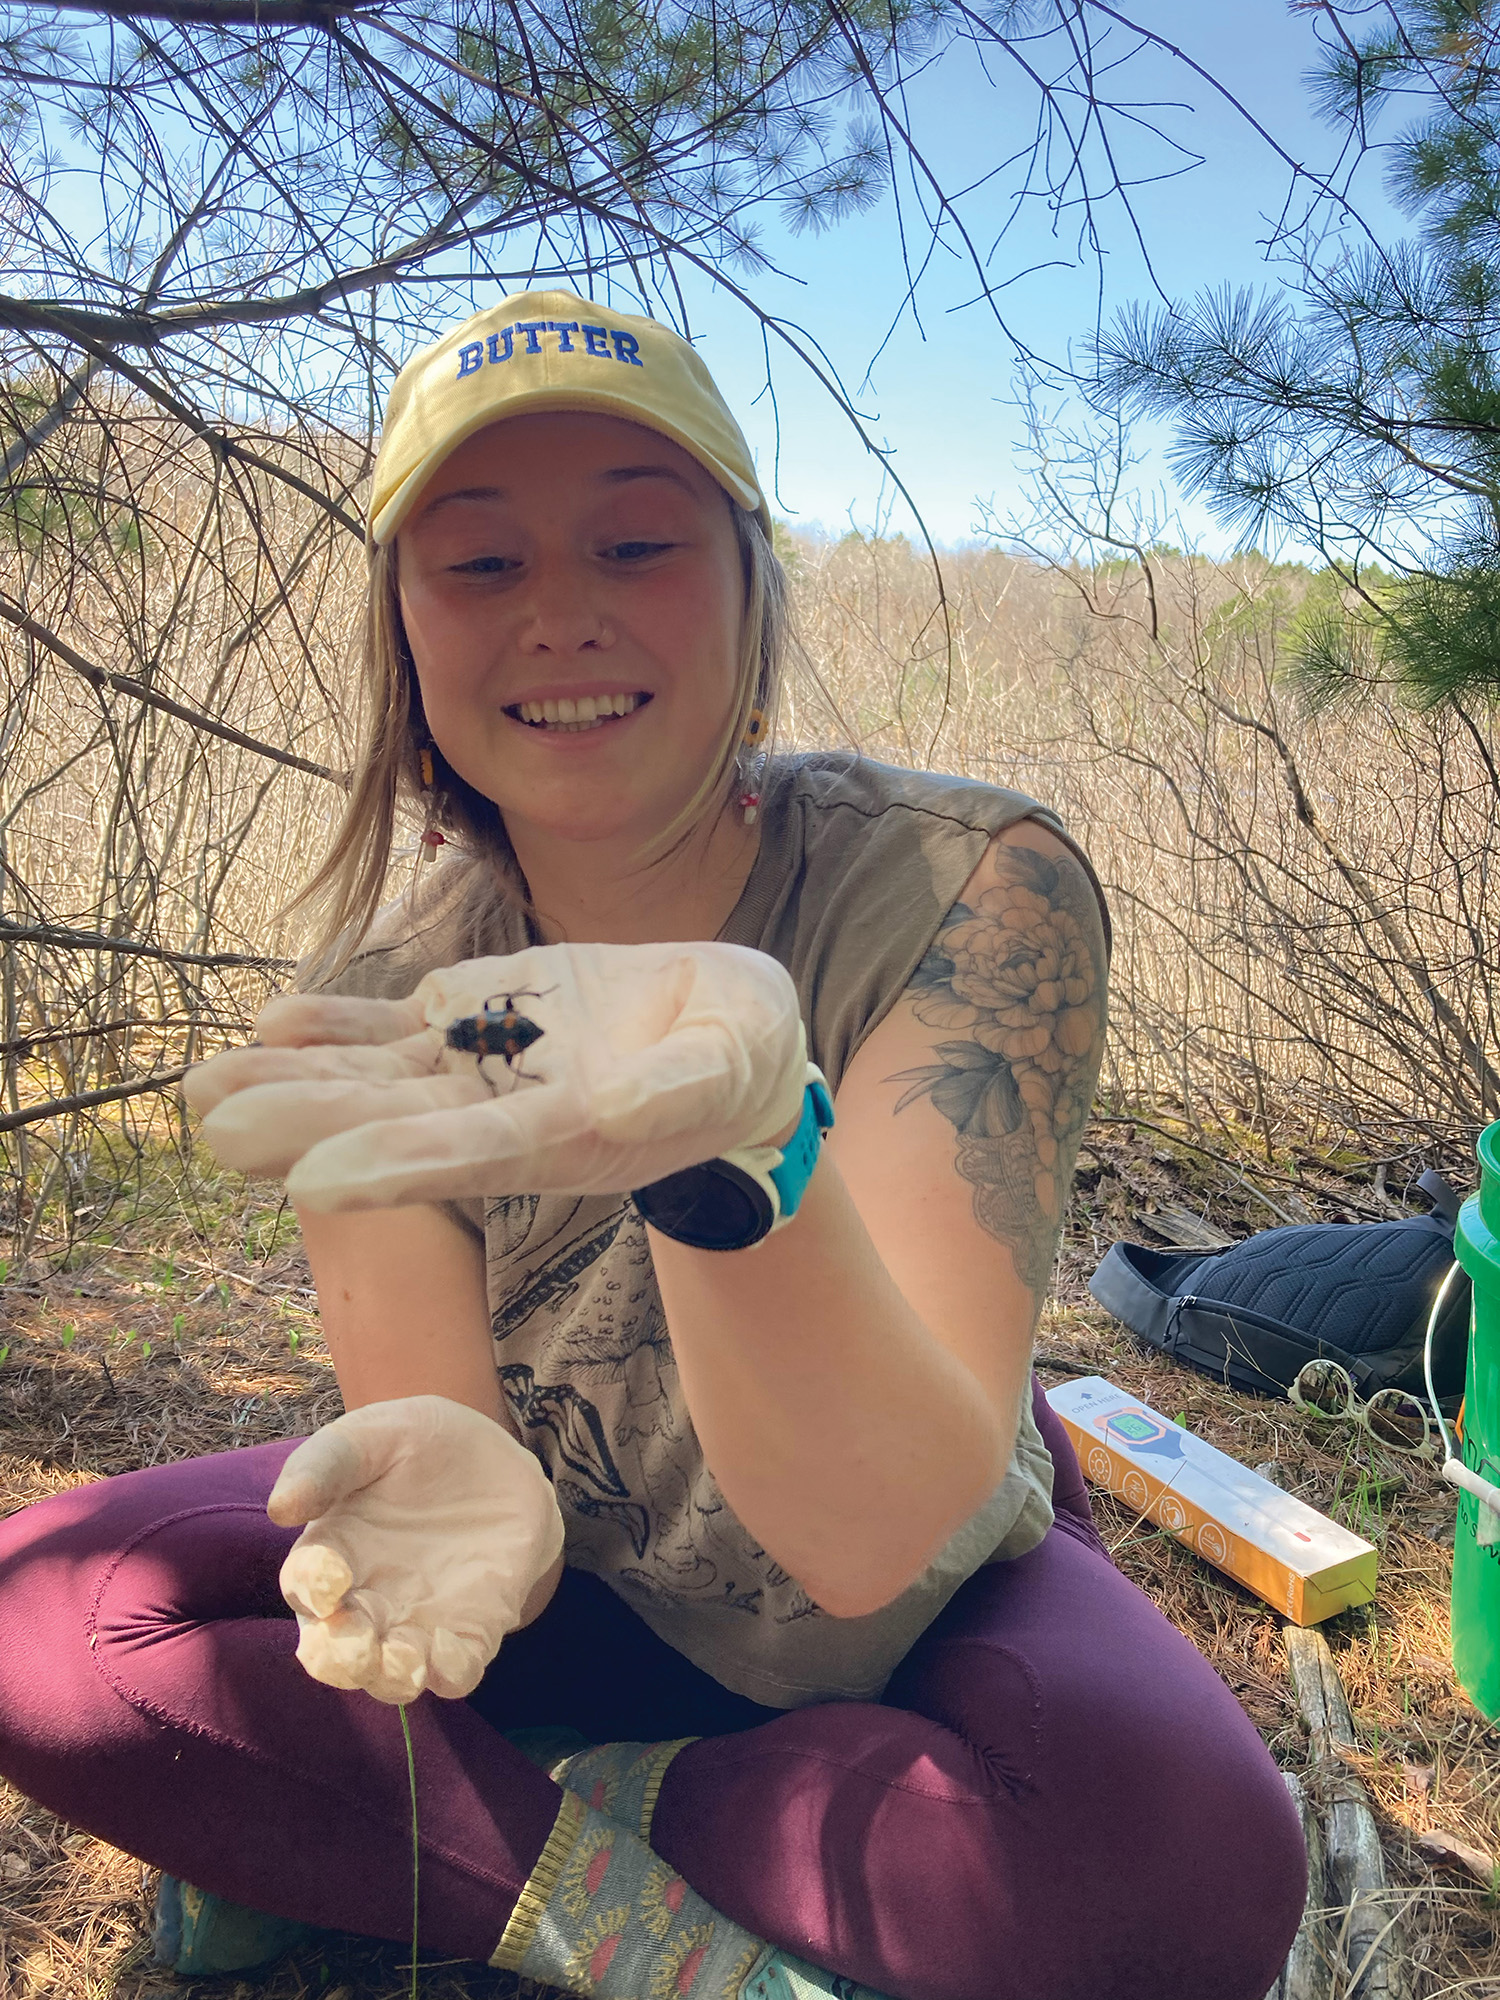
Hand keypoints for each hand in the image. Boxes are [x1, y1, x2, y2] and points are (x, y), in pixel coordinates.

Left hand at [185, 941, 805, 1209]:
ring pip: (378, 1080)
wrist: (726, 1038)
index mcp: (574, 1135)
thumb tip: (622, 1104)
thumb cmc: (743, 1052)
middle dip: (307, 1124)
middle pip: (400, 1124)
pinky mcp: (479, 1025)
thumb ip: (685, 1082)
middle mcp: (512, 1116)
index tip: (311, 1184)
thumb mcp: (738, 1055)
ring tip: (197, 1090)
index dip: (398, 1165)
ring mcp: (487, 1071)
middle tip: (210, 1130)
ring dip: (293, 1081)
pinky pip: (396, 1031)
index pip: (477, 1154)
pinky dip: (336, 1028)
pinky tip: (272, 1021)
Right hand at [268, 1396, 564, 1703]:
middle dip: (340, 1658)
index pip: (304, 1584)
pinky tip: (454, 1652)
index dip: (310, 1587)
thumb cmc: (413, 1445)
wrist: (494, 1459)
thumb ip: (326, 1465)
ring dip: (392, 1676)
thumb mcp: (372, 1436)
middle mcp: (365, 1599)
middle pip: (336, 1649)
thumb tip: (281, 1508)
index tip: (327, 1578)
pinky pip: (456, 1670)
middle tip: (355, 1650)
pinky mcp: (469, 1630)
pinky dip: (452, 1671)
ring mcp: (417, 1621)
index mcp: (330, 1552)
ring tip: (406, 1662)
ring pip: (391, 1674)